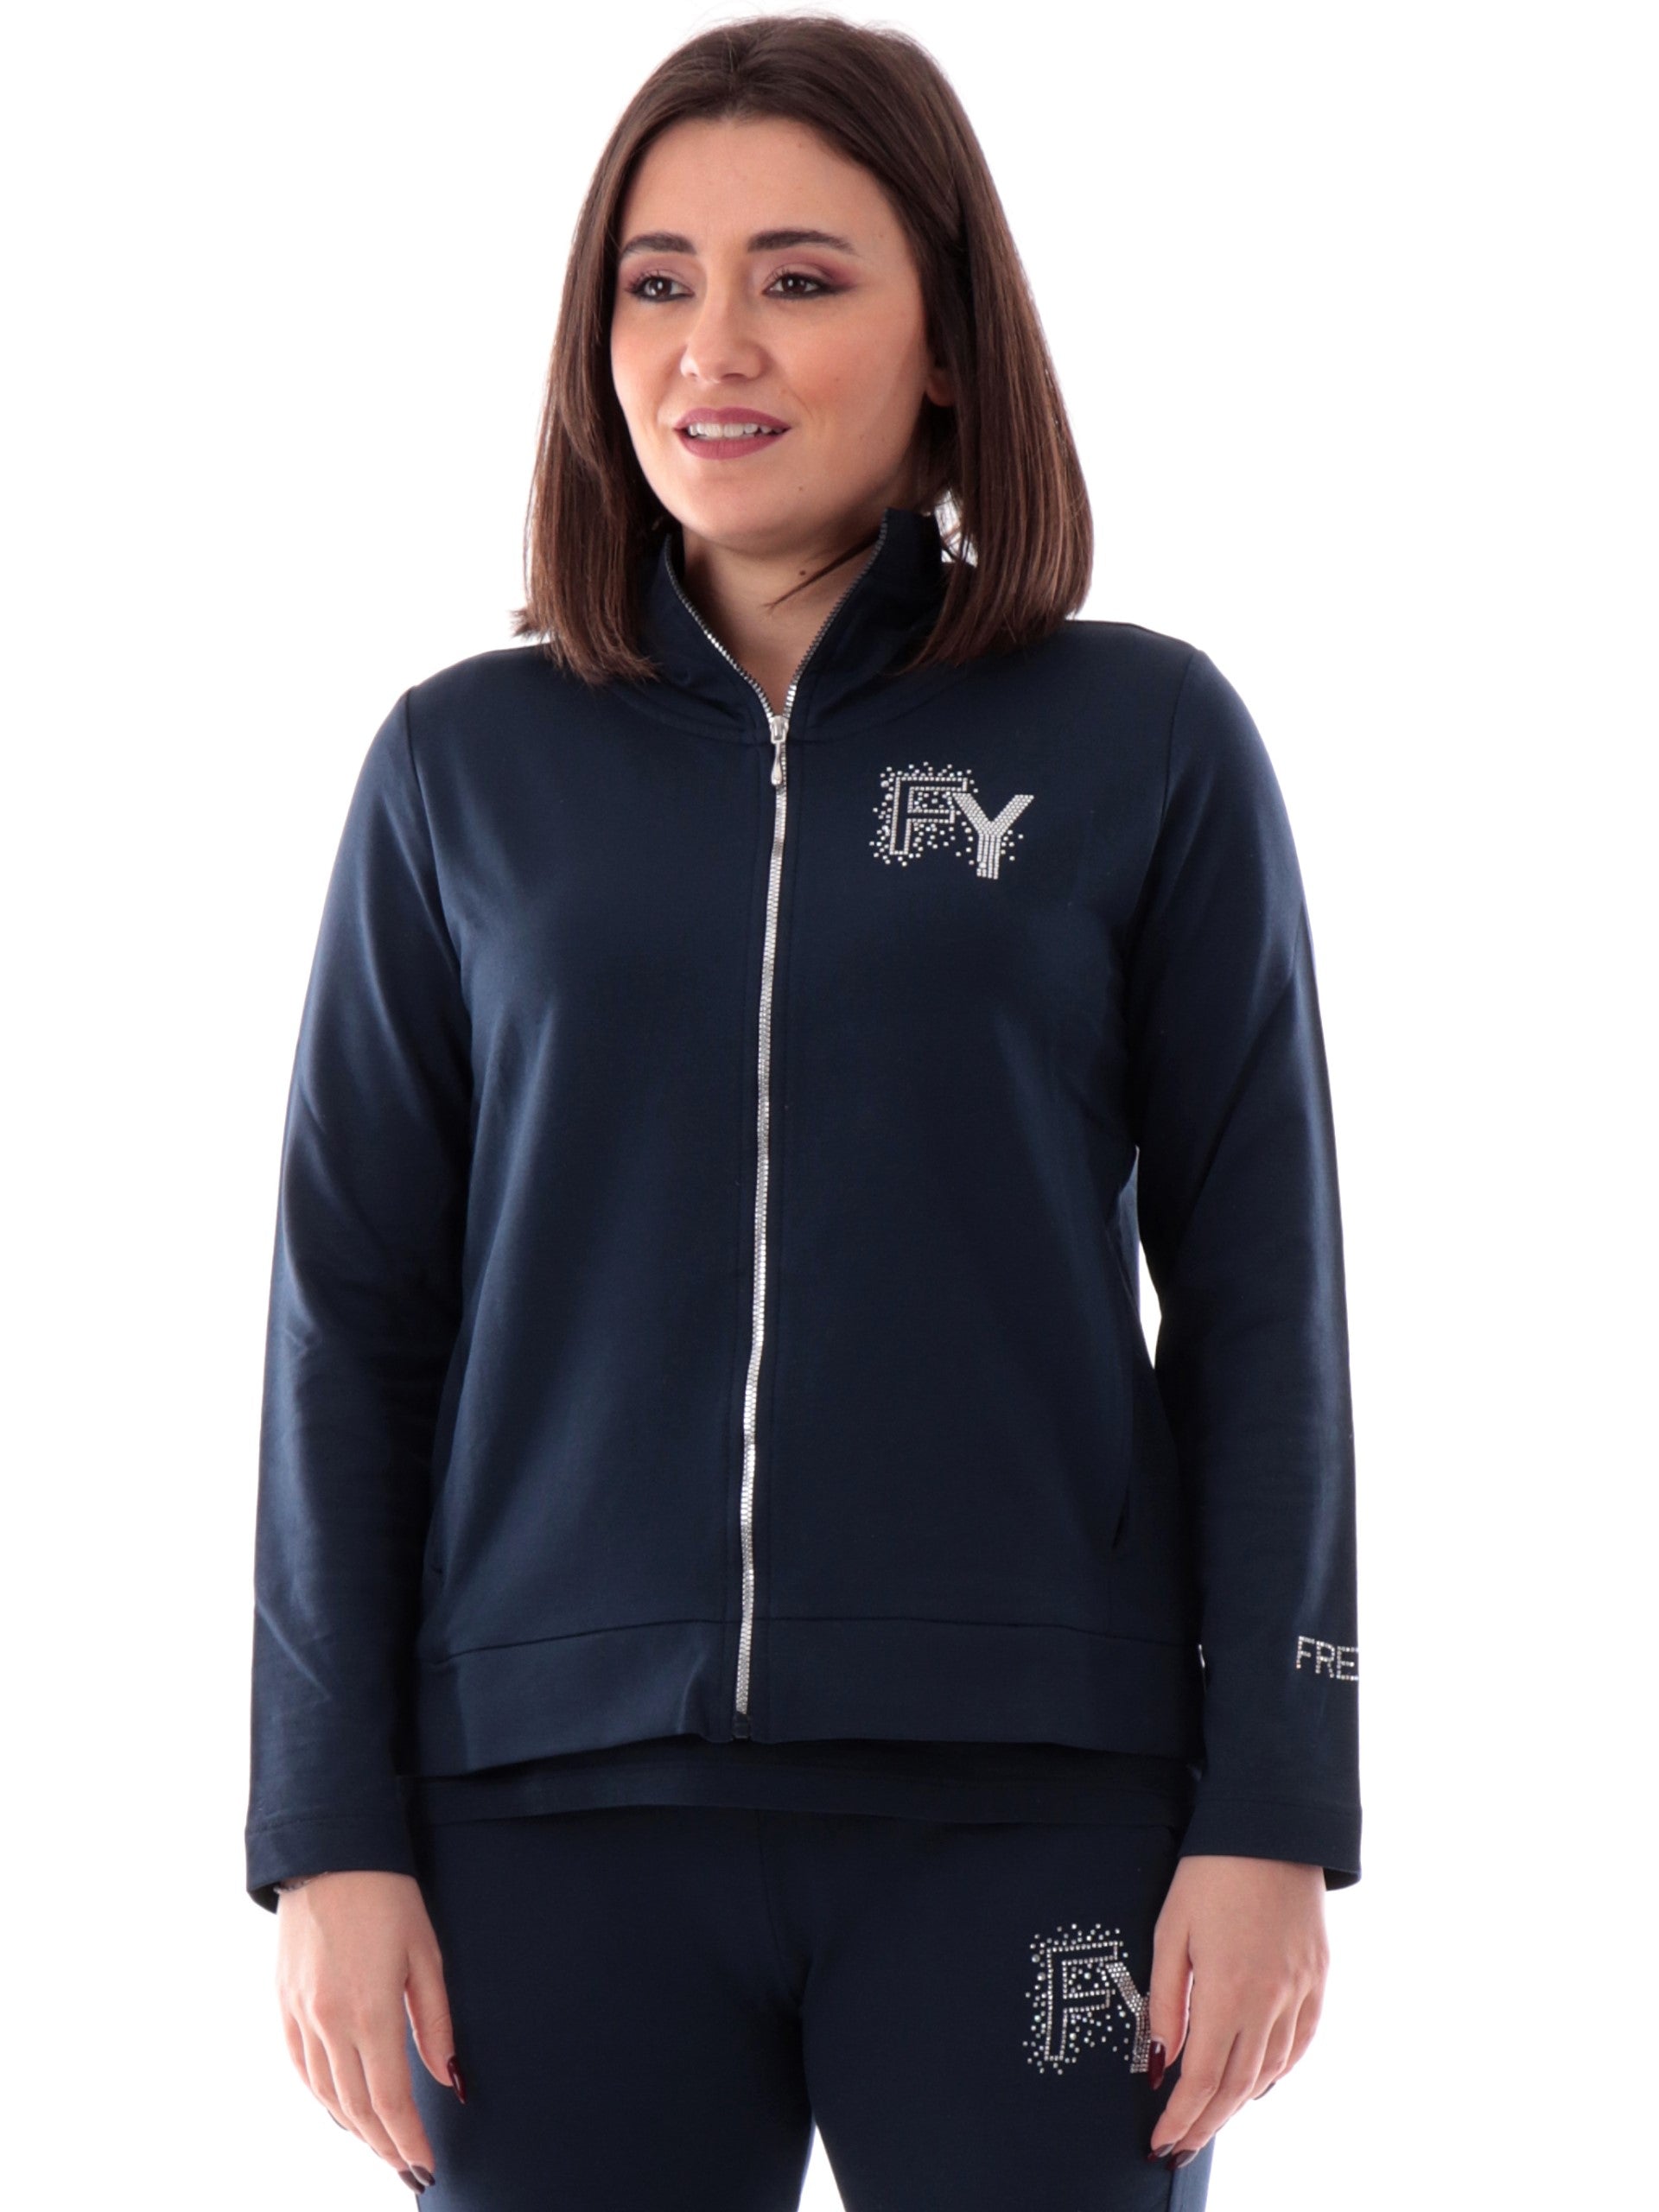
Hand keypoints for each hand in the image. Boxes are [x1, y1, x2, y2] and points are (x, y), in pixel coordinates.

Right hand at [274, 1870, 457, 2191]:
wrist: (328, 1853)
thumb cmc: (388, 1895)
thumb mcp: (426, 1953)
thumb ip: (435, 2021)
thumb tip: (447, 2077)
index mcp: (370, 2011)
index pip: (390, 2100)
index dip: (408, 2139)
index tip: (426, 2165)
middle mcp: (329, 2022)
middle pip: (356, 2107)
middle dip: (384, 2144)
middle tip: (408, 2167)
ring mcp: (301, 2015)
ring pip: (326, 2095)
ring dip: (355, 2128)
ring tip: (381, 2146)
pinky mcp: (284, 2004)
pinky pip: (302, 2069)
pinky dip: (322, 2098)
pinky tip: (341, 2109)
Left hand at [1144, 1854, 1327, 2161]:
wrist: (1271, 1827)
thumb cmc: (1208, 1873)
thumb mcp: (1170, 1930)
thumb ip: (1165, 2002)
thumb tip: (1160, 2064)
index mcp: (1228, 1991)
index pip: (1203, 2078)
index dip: (1181, 2118)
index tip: (1161, 2141)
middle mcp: (1270, 2001)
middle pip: (1237, 2085)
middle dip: (1205, 2122)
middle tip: (1180, 2146)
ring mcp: (1300, 1991)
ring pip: (1270, 2070)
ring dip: (1238, 2102)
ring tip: (1210, 2120)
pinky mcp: (1317, 1978)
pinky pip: (1298, 2044)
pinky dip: (1275, 2071)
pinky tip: (1256, 2081)